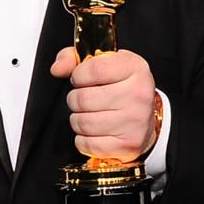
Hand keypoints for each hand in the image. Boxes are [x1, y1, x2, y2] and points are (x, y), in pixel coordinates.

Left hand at [49, 46, 159, 161]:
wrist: (146, 118)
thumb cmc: (121, 88)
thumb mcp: (103, 63)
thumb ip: (74, 59)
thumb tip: (58, 69)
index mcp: (135, 68)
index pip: (94, 69)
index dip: (79, 75)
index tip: (81, 79)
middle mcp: (138, 94)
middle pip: (84, 98)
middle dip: (75, 99)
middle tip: (84, 99)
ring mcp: (135, 121)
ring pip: (83, 123)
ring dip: (78, 120)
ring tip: (89, 115)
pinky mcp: (129, 144)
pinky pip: (88, 144)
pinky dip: (84, 139)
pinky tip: (94, 132)